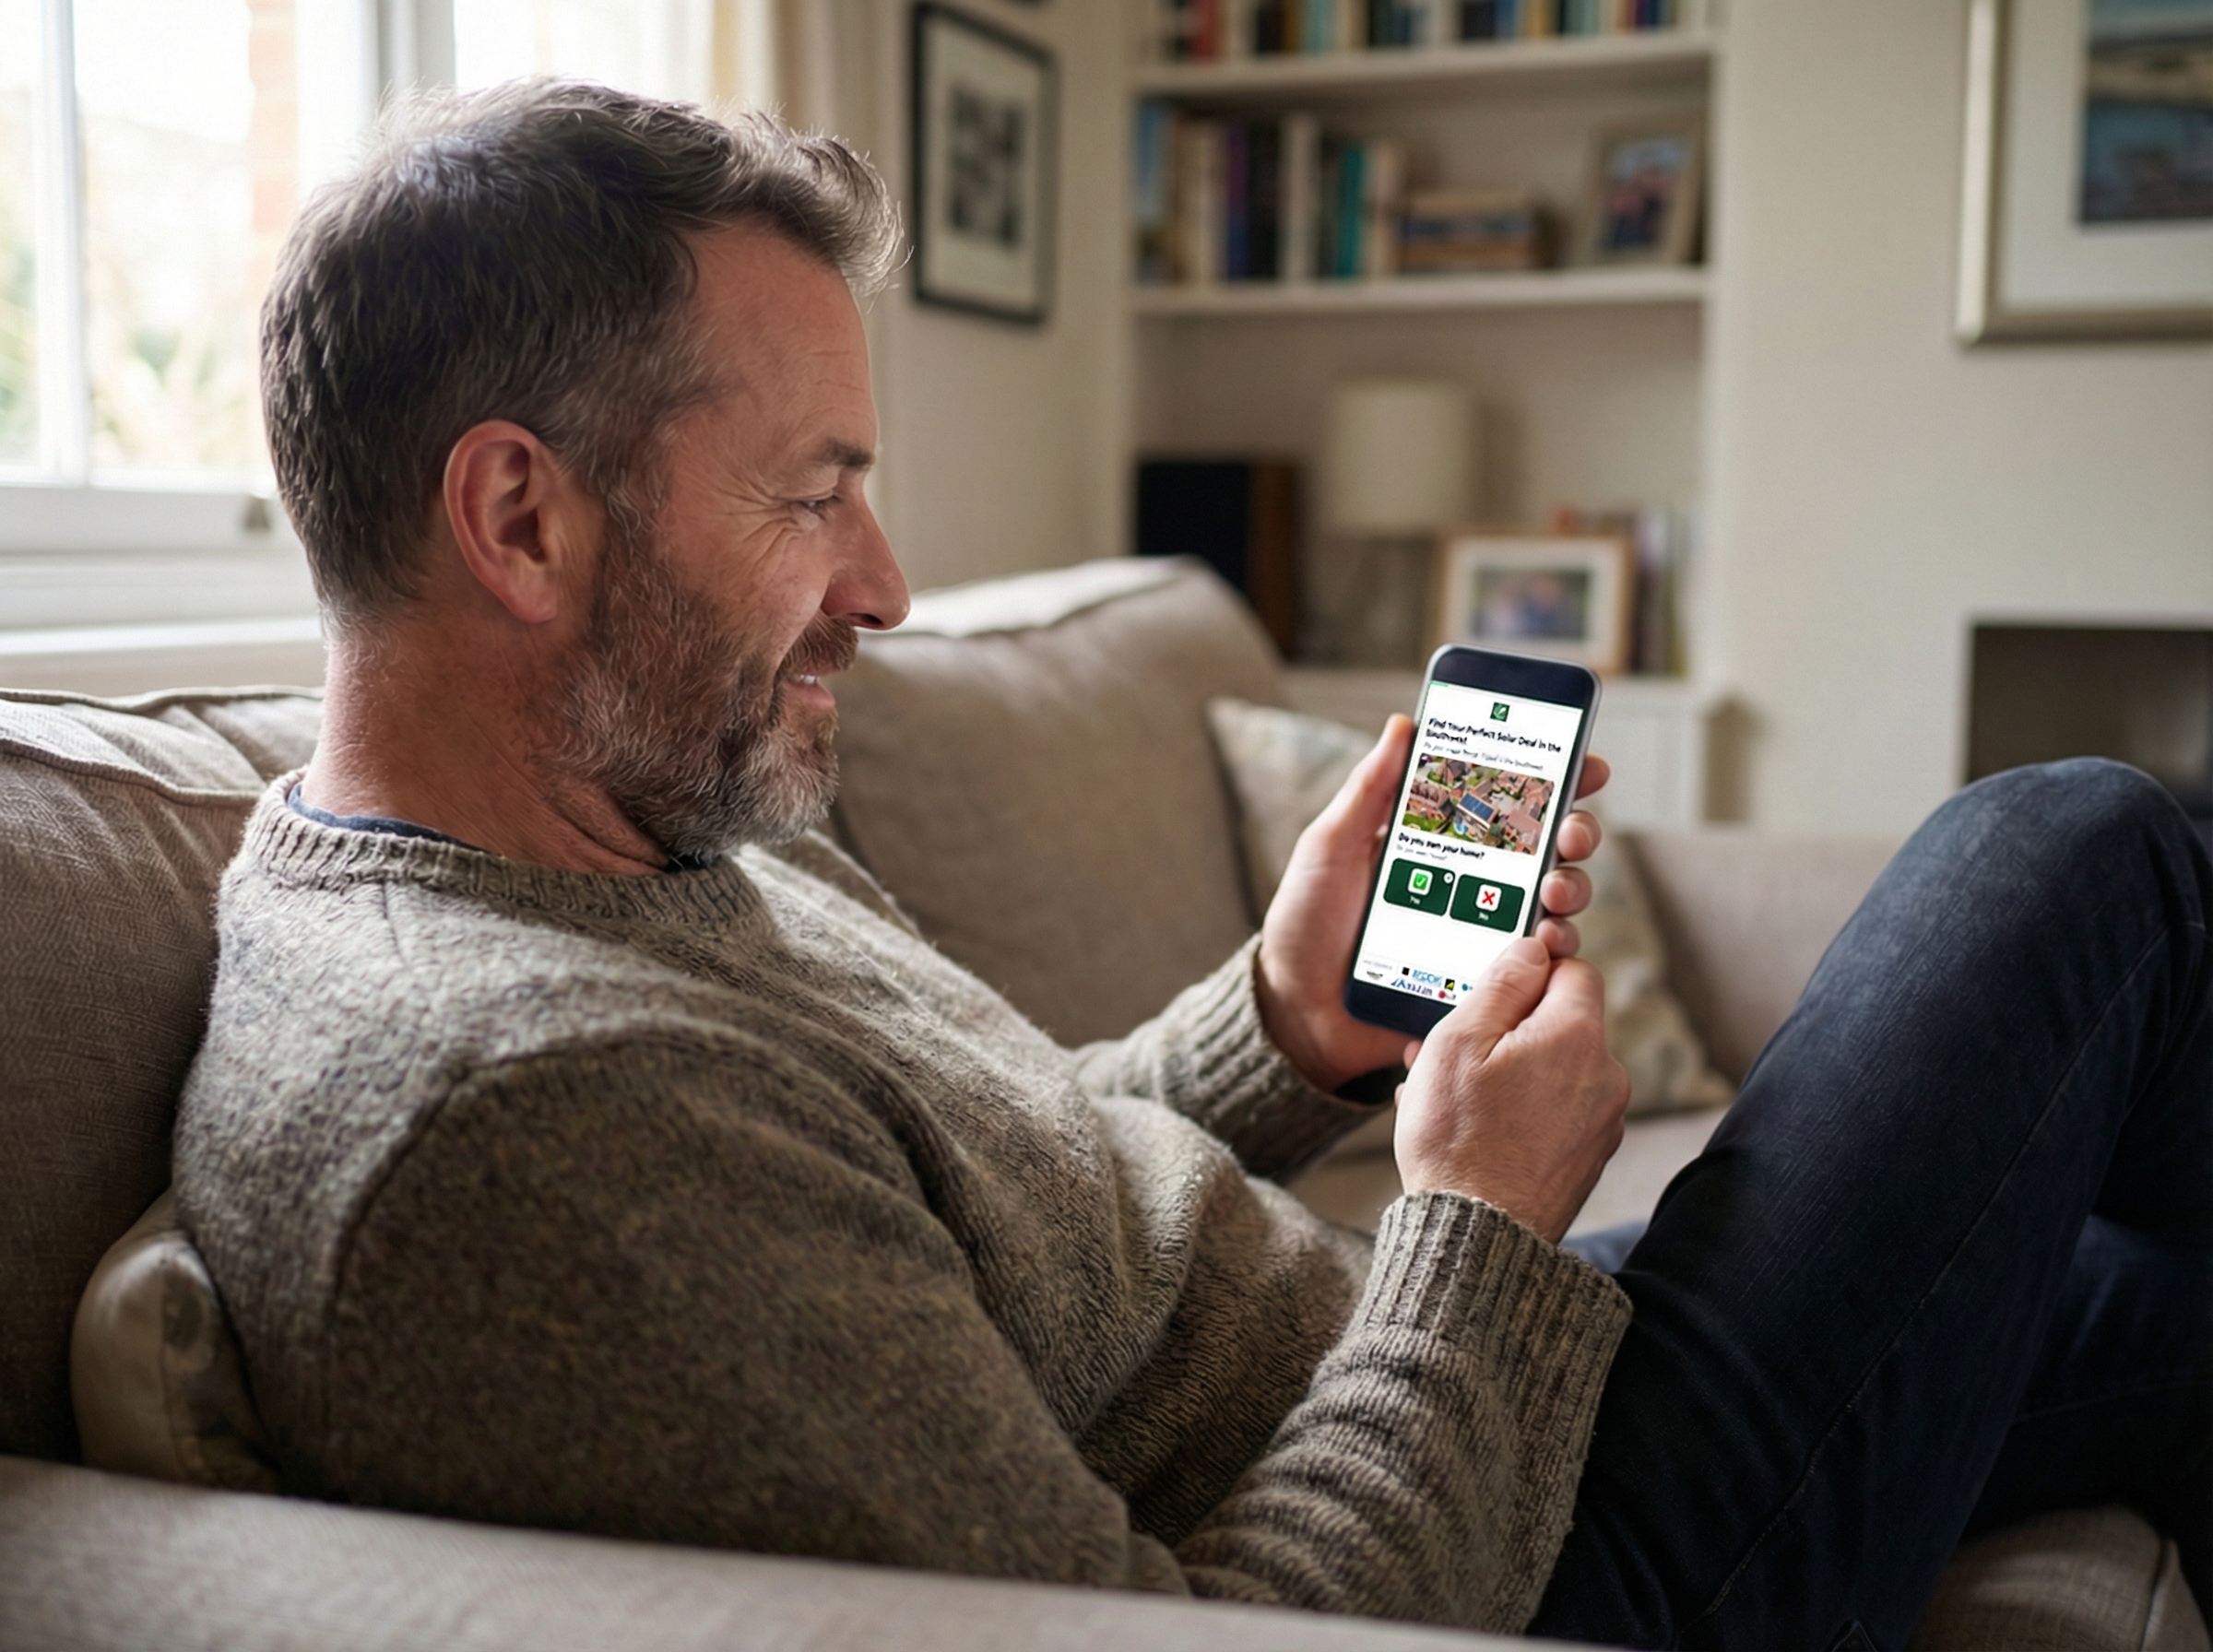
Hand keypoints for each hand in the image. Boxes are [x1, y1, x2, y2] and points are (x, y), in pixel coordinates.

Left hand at [1255, 715, 1612, 1093]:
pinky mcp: (1485, 981)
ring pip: (1554, 902)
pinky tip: (1546, 940)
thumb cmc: (1307, 923)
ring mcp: (1483, 932)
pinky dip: (1553, 948)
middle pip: (1548, 847)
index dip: (1553, 779)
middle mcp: (1473, 882)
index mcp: (1441, 841)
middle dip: (1576, 831)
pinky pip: (1537, 965)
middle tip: (1570, 833)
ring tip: (1553, 890)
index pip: (1506, 801)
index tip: (1582, 764)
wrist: (1296, 1009)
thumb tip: (1404, 724)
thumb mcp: (1331, 847)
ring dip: (1571, 888)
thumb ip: (1369, 790)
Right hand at [1393, 939, 1628, 1243]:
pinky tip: (1475, 1127)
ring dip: (1511, 1069)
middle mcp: (1606, 1076)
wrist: (1477, 1237)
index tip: (1489, 992)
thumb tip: (1531, 947)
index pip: (1572, 968)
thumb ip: (1500, 983)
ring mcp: (1603, 1121)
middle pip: (1562, 1022)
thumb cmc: (1458, 1140)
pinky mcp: (1589, 1158)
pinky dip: (1522, 1109)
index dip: (1528, 972)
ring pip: (1556, 1069)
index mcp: (1577, 1036)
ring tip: (1453, 1096)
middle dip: (1511, 1027)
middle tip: (1456, 1049)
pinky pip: (1556, 1111)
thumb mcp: (1458, 1041)